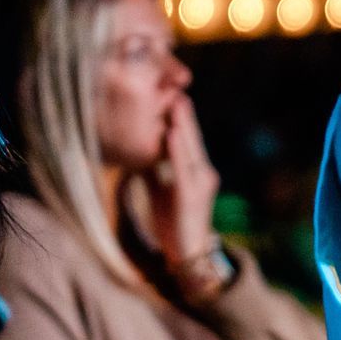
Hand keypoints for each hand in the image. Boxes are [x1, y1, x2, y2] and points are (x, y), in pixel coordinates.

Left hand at [146, 96, 221, 271]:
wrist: (186, 252)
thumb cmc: (171, 219)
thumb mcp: (160, 187)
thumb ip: (153, 166)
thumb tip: (137, 145)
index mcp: (195, 170)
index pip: (188, 138)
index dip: (180, 117)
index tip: (169, 93)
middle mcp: (203, 172)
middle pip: (192, 138)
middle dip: (183, 114)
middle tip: (174, 88)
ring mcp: (200, 183)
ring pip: (191, 148)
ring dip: (184, 124)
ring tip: (175, 102)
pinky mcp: (192, 195)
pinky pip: (184, 168)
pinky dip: (178, 149)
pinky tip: (172, 133)